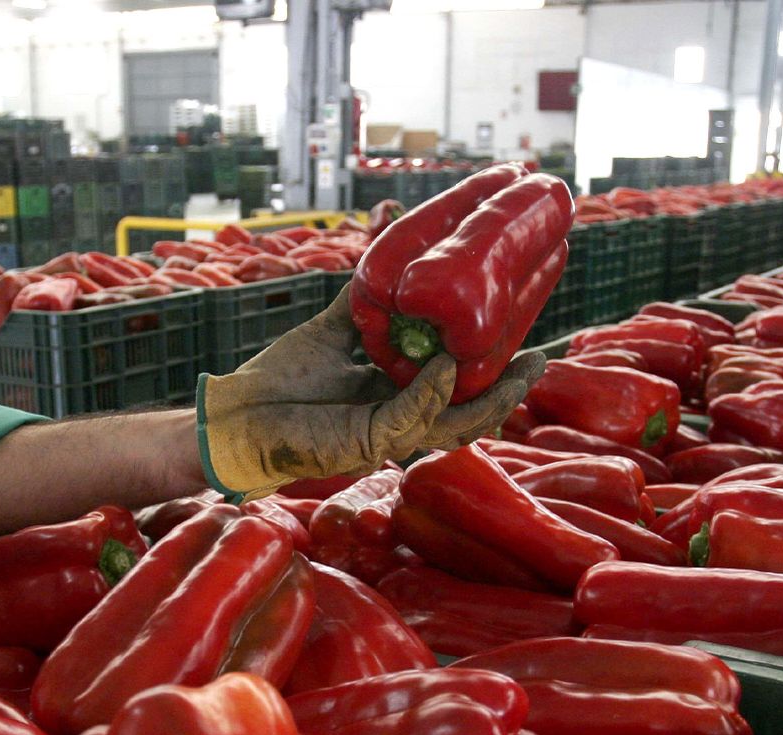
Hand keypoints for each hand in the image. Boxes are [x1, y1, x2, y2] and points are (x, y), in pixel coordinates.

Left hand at [198, 286, 544, 499]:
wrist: (241, 413)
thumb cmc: (286, 378)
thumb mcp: (337, 329)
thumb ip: (369, 300)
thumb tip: (394, 243)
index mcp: (402, 395)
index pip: (462, 386)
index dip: (497, 367)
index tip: (529, 337)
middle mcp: (404, 417)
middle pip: (473, 410)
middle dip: (511, 388)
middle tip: (542, 359)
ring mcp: (391, 434)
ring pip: (458, 424)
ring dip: (493, 399)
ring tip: (523, 370)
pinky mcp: (370, 443)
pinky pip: (413, 418)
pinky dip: (433, 391)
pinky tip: (447, 367)